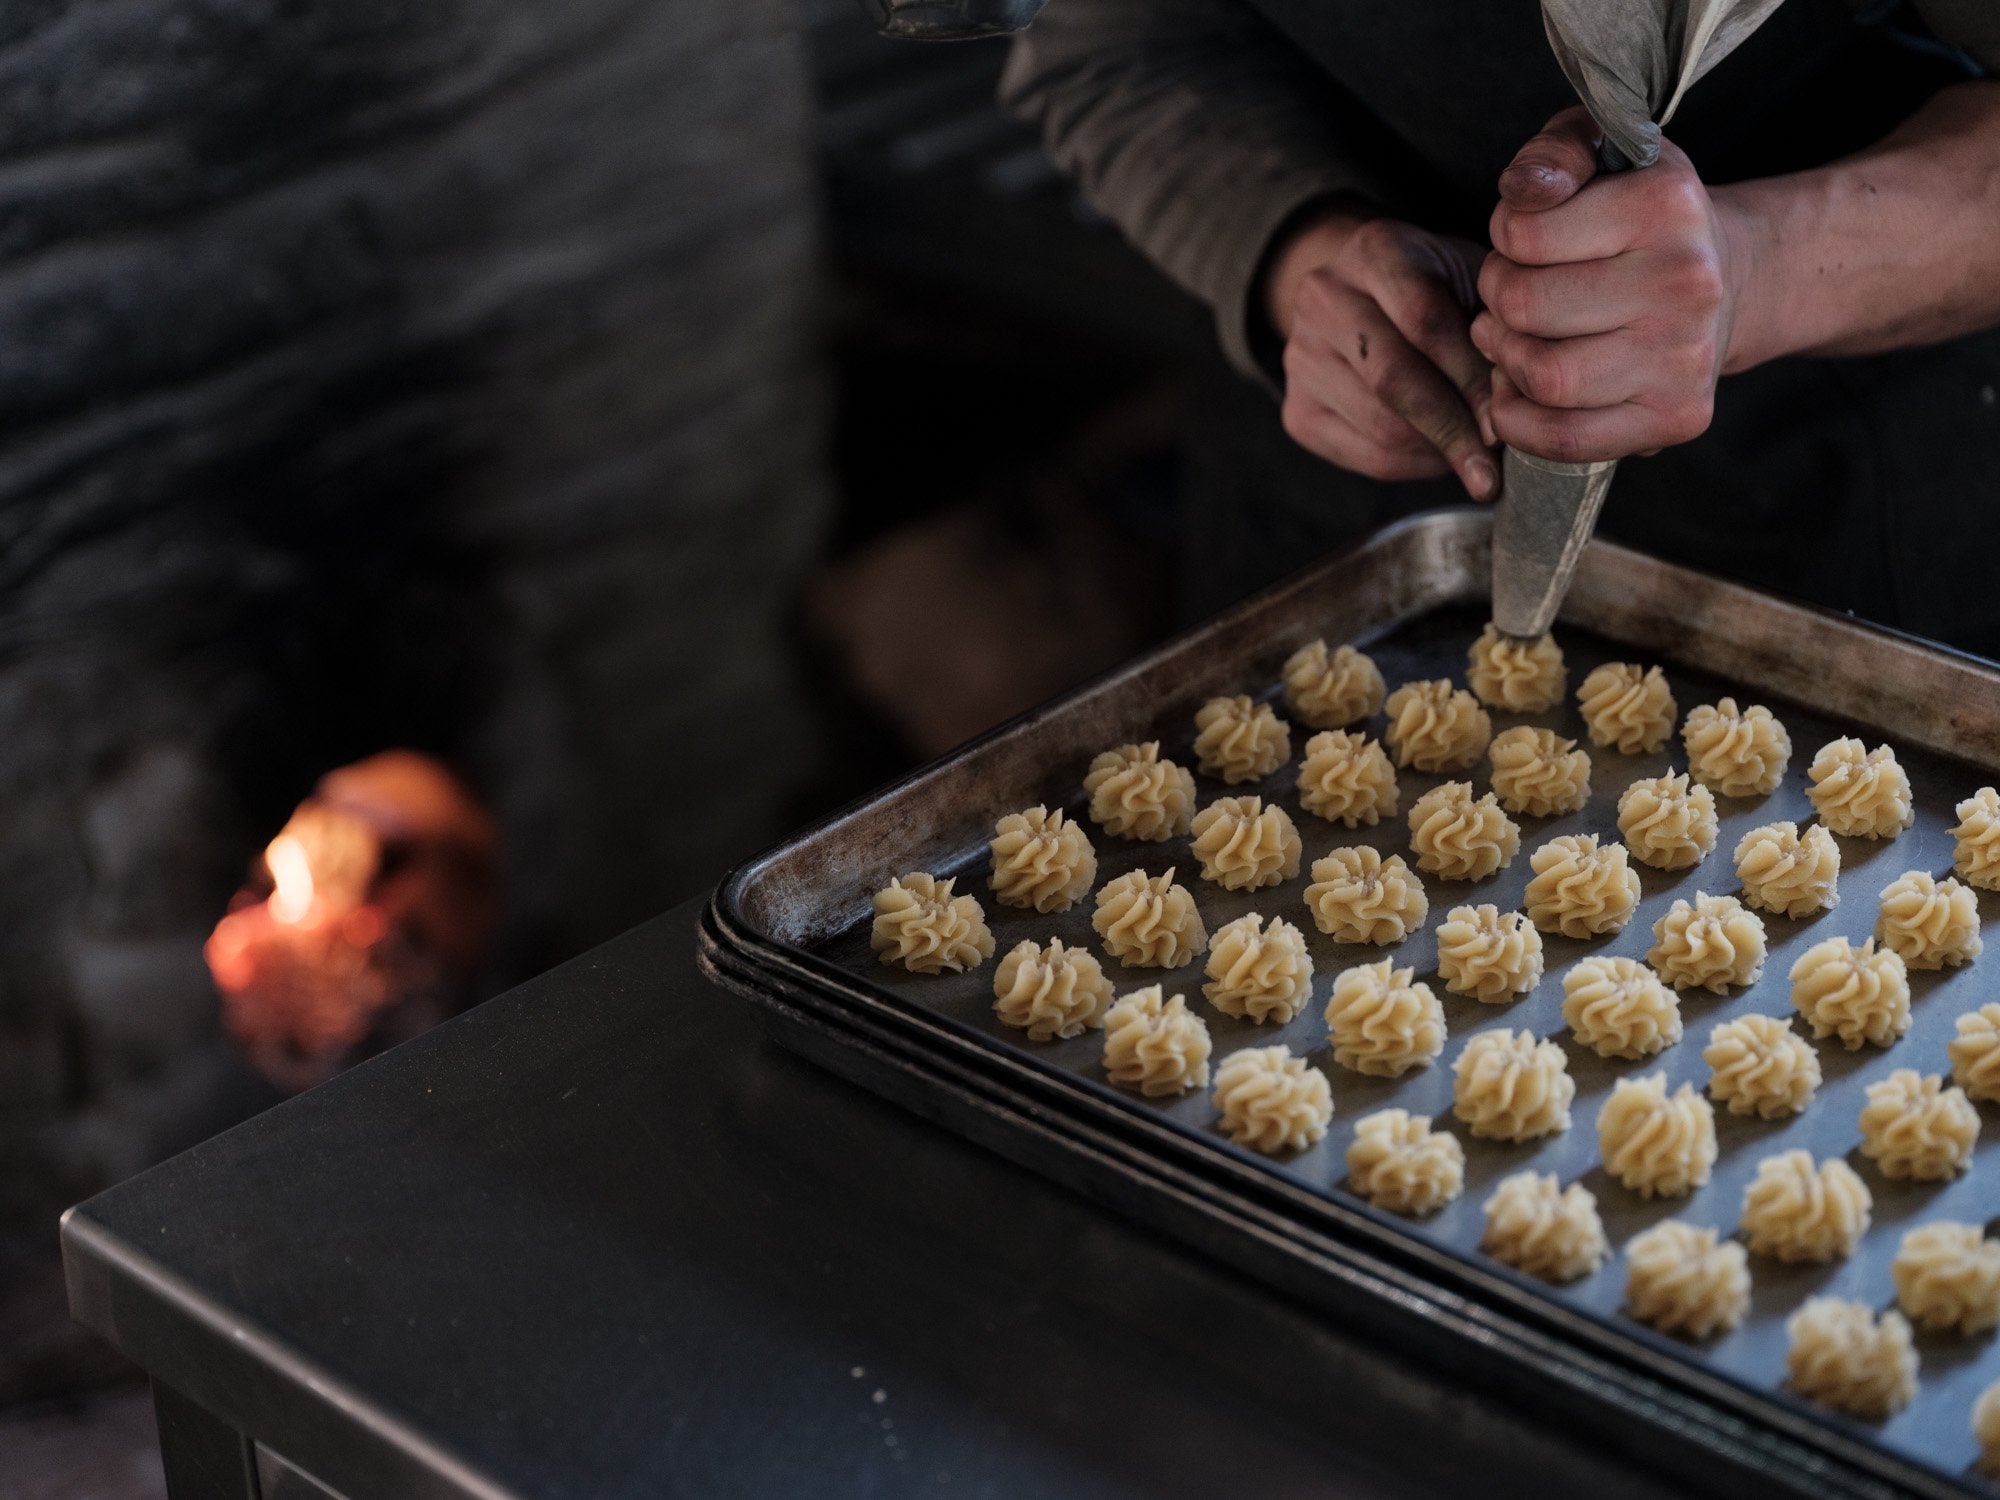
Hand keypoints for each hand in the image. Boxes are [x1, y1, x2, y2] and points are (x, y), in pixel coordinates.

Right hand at [1265, 212, 1498, 499]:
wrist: (1360, 296)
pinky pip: (1362, 455)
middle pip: (1392, 379)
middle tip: (1492, 467)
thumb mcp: (1469, 277)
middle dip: (1452, 427)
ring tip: (1475, 456)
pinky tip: (1438, 456)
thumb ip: (1493, 324)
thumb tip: (1514, 405)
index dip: (1470, 376)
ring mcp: (1300, 356)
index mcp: (1374, 250)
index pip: (1425, 321)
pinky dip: (1411, 466)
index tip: (1509, 419)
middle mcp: (1323, 297)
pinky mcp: (1296, 410)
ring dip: (1436, 451)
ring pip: (1378, 425)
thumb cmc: (1437, 288)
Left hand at [1472, 106, 1752, 462]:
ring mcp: (1685, 357)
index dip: (1503, 238)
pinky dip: (1520, 420)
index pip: (1523, 233)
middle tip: (1511, 296)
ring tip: (1515, 339)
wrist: (1729, 280)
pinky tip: (1521, 390)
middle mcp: (1686, 281)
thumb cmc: (1644, 218)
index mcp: (1665, 204)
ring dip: (1506, 361)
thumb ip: (1553, 153)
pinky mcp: (1677, 417)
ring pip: (1542, 377)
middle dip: (1498, 301)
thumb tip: (1523, 191)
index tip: (1522, 242)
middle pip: (1524, 307)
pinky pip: (1565, 439)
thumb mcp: (1606, 153)